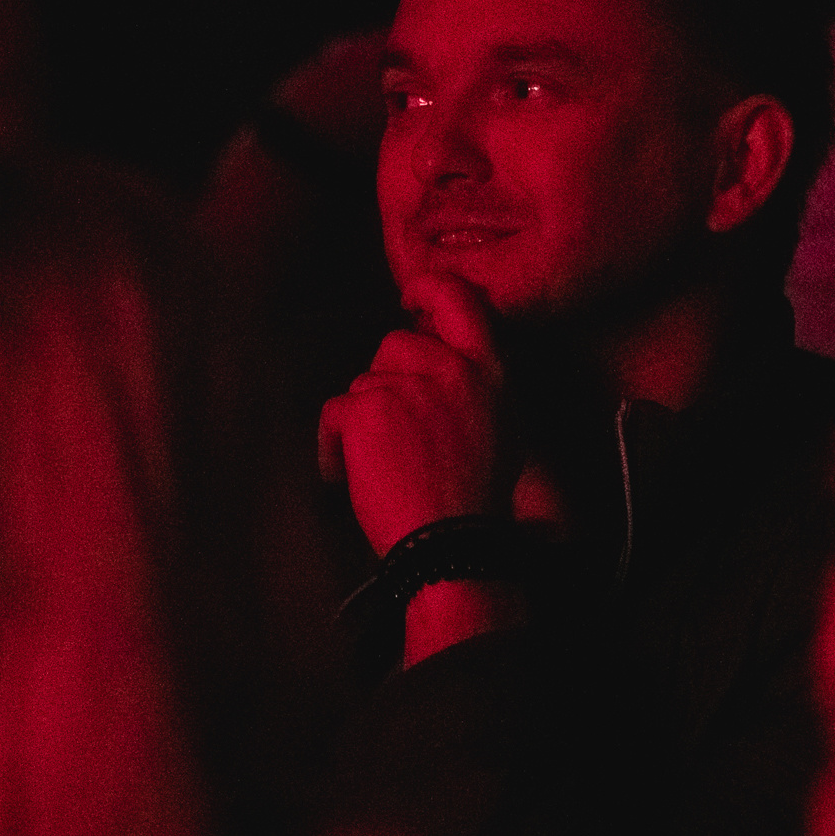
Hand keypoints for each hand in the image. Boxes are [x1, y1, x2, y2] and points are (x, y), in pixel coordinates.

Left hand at [319, 273, 507, 556]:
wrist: (449, 546)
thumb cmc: (473, 503)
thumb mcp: (502, 432)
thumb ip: (475, 389)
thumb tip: (439, 360)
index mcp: (490, 373)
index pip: (459, 300)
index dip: (428, 289)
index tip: (410, 298)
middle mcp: (451, 370)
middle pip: (394, 346)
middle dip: (384, 384)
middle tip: (392, 432)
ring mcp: (408, 386)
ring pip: (362, 383)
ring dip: (360, 421)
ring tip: (376, 467)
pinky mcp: (368, 409)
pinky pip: (335, 413)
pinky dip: (332, 446)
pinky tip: (344, 477)